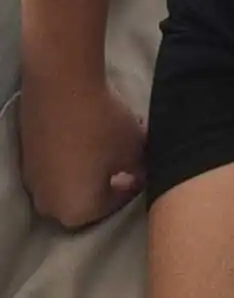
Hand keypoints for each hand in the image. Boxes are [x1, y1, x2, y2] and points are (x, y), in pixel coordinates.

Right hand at [18, 73, 146, 229]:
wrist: (60, 85)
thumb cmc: (102, 125)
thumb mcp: (134, 150)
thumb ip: (140, 171)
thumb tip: (141, 175)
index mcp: (77, 212)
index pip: (112, 206)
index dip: (132, 186)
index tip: (142, 169)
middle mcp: (50, 206)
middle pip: (88, 196)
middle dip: (109, 177)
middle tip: (126, 156)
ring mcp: (35, 182)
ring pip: (70, 179)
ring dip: (90, 166)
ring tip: (109, 140)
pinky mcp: (26, 157)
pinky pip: (55, 164)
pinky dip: (72, 154)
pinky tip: (87, 133)